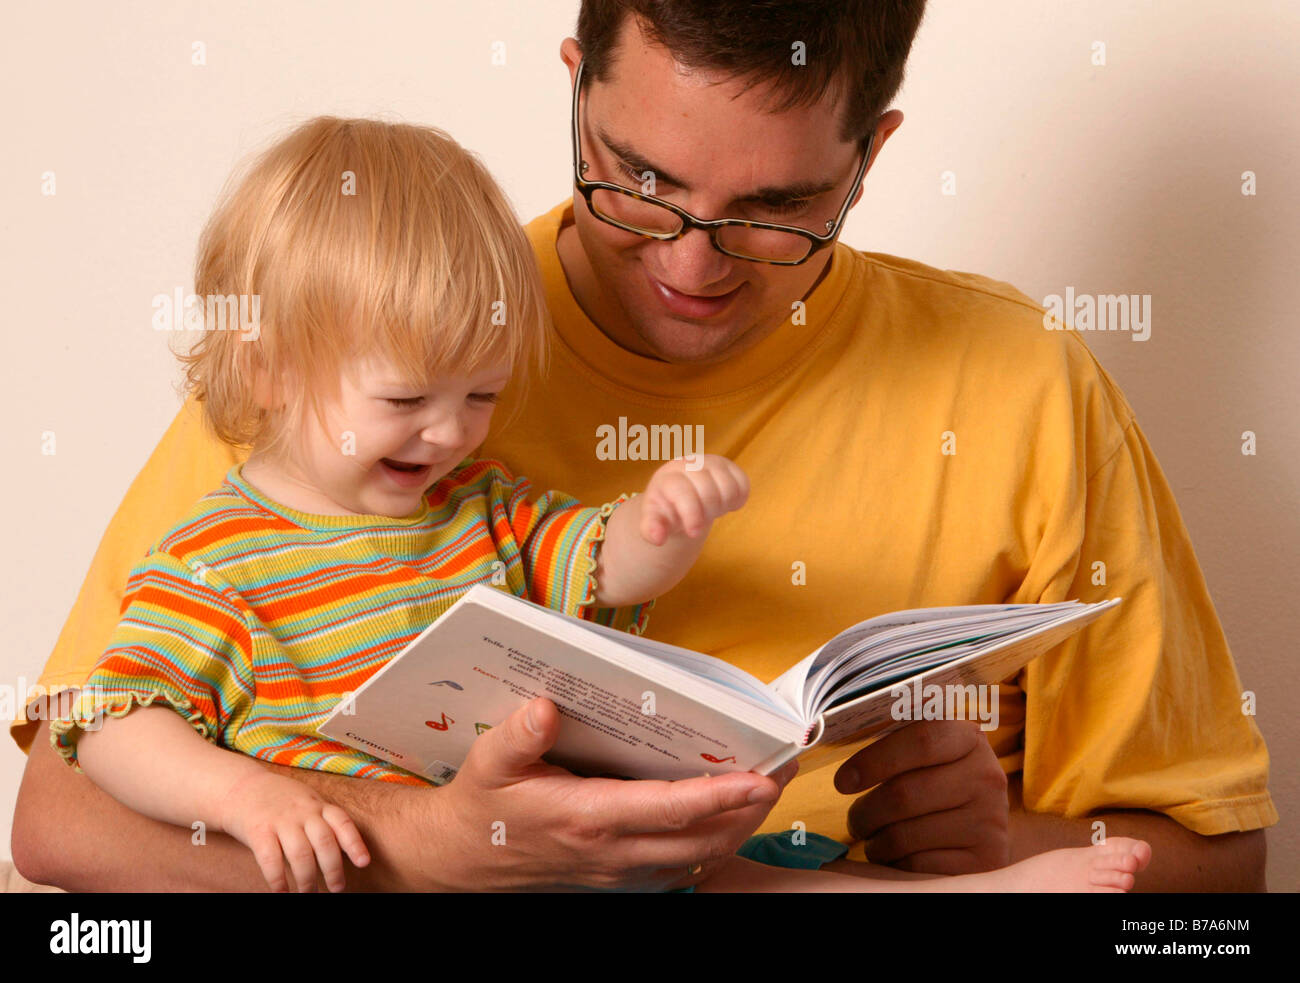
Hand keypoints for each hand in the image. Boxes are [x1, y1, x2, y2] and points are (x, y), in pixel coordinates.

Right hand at [218, 770, 370, 892]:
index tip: (364, 862)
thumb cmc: (281, 800)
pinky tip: (282, 892)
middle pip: (324, 842)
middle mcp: (302, 811)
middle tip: (337, 889)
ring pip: (300, 853)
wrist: (242, 787)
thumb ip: (323, 820)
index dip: (354, 843)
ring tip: (310, 893)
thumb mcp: (307, 801)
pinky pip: (270, 859)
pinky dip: (278, 879)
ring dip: (307, 879)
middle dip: (333, 869)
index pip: (342, 822)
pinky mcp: (258, 831)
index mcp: (318, 805)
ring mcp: (280, 820)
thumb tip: (345, 851)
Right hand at [429, 697, 797, 890]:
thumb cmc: (482, 805)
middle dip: (748, 810)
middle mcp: (612, 851)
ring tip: (767, 792)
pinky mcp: (618, 880)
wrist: (461, 859)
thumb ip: (518, 735)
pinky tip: (727, 822)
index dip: (719, 795)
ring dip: (738, 830)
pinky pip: (679, 871)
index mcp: (587, 818)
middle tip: (784, 772)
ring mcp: (619, 872)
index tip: (760, 778)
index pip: (669, 809)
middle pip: (701, 839)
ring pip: (697, 859)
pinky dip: (712, 849)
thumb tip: (546, 707)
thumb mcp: (488, 762)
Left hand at [639, 455, 748, 545]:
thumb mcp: (654, 520)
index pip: (684, 493)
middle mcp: (690, 464)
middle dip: (707, 514)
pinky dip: (738, 499)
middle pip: (709, 494)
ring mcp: (711, 462)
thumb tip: (657, 538)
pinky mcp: (729, 465)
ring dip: (722, 506)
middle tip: (700, 519)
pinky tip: (724, 503)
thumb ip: (651, 530)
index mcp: (668, 477)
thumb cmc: (666, 508)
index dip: (692, 515)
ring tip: (710, 509)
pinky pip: (743, 484)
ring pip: (729, 488)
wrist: (680, 493)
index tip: (693, 533)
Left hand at [835, 720, 1009, 874]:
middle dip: (865, 812)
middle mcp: (986, 777)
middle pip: (904, 794)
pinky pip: (919, 865)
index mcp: (969, 739)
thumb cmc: (939, 780)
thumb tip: (833, 738)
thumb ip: (895, 741)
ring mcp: (989, 820)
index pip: (921, 740)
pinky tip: (895, 855)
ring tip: (872, 837)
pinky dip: (896, 863)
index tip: (842, 781)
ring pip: (905, 835)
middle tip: (854, 820)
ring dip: (875, 842)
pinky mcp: (985, 858)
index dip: (874, 760)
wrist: (985, 823)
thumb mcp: (930, 752)